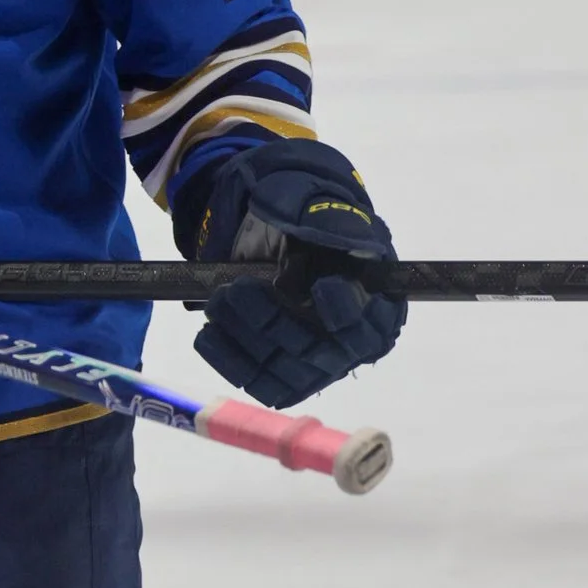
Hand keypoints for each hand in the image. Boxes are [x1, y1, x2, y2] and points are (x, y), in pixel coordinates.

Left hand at [177, 139, 405, 407]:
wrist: (272, 230)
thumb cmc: (306, 216)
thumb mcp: (317, 205)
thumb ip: (328, 221)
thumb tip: (336, 235)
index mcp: (380, 300)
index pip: (371, 319)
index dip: (347, 307)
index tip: (321, 287)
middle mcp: (355, 340)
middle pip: (321, 350)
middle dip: (274, 321)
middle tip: (236, 289)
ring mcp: (320, 363)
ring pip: (287, 370)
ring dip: (246, 339)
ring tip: (217, 302)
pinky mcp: (287, 376)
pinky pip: (262, 382)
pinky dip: (232, 362)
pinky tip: (208, 335)